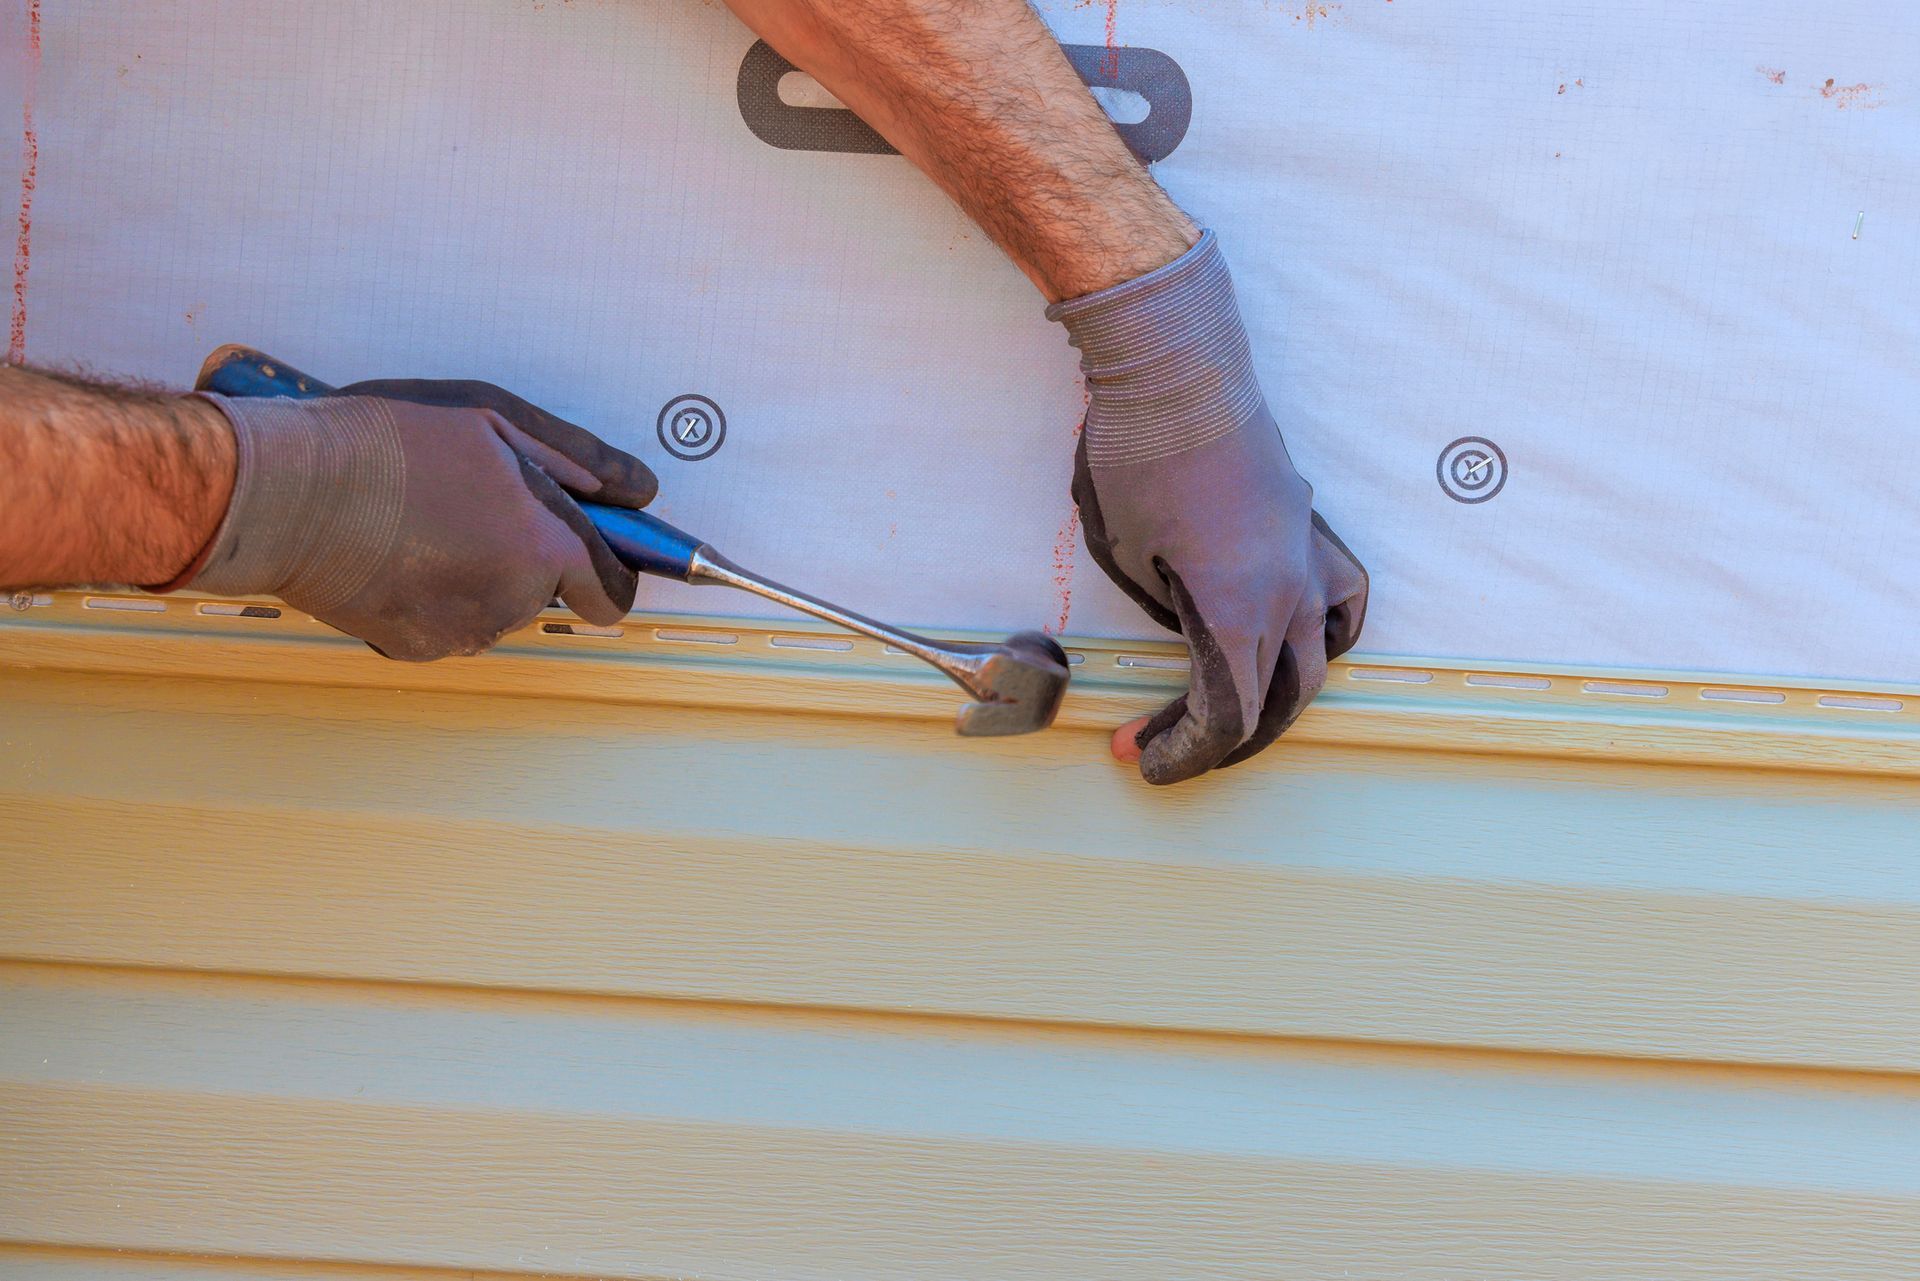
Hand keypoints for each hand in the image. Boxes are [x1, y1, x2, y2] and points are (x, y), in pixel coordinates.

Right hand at [189, 381, 655, 659]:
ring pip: (494, 606)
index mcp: (544, 551)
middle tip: (472, 500)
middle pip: (546, 591)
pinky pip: (445, 622)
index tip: (590, 547)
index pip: (614, 594)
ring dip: (476, 571)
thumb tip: (641, 493)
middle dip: (524, 553)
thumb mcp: (497, 420)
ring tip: (423, 518)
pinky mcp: (412, 647)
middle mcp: (512, 604)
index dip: (608, 569)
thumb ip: (582, 462)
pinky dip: (431, 592)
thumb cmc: (389, 444)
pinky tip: (394, 550)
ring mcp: (461, 632)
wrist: (285, 494)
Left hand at [1050, 231, 1368, 784]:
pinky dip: (1329, 637)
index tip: (1142, 760)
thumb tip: (1191, 632)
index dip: (1186, 752)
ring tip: (1238, 713)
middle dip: (1220, 740)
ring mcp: (1308, 557)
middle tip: (1168, 748)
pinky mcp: (1309, 527)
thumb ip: (1169, 611)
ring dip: (1279, 699)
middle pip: (1276, 702)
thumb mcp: (1125, 555)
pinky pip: (1343, 600)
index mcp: (1238, 610)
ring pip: (1321, 658)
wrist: (1176, 366)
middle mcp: (1289, 593)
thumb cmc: (1137, 455)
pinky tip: (1305, 644)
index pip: (1229, 715)